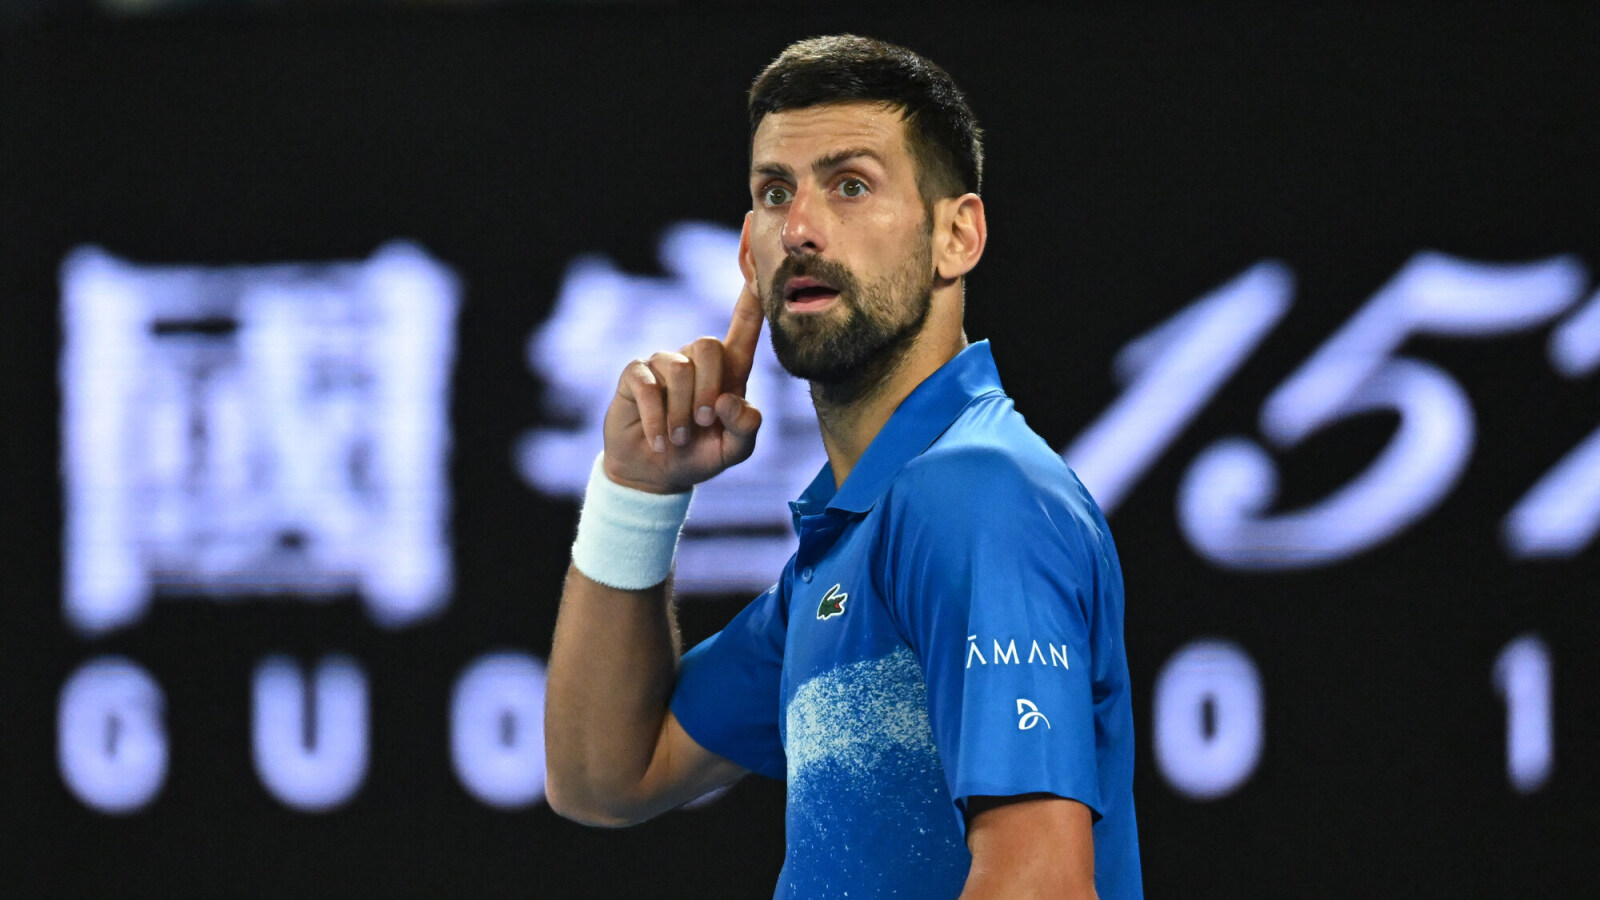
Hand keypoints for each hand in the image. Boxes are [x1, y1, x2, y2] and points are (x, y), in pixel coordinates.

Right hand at [601, 284, 765, 493]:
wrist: (655, 474)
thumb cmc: (699, 455)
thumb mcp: (734, 450)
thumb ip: (747, 427)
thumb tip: (728, 399)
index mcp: (729, 371)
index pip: (744, 324)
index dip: (751, 293)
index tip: (754, 255)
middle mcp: (696, 360)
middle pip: (709, 345)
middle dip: (709, 389)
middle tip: (704, 423)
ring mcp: (663, 364)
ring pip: (679, 369)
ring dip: (682, 412)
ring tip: (679, 438)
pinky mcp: (635, 374)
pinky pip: (649, 385)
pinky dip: (658, 418)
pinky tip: (660, 439)